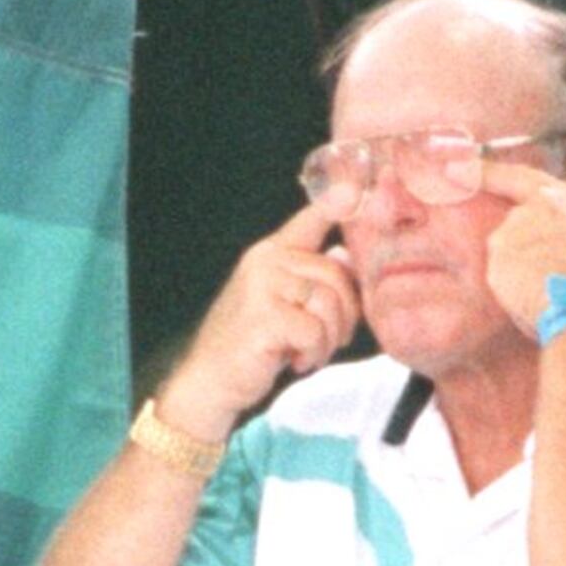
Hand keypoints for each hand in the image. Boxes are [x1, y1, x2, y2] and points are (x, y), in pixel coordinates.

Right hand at [154, 203, 360, 437]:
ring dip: (328, 339)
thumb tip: (345, 255)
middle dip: (344, 316)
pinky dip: (313, 353)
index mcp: (272, 252)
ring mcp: (261, 285)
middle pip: (335, 275)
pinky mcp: (263, 316)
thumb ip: (313, 279)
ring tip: (309, 352)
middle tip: (327, 340)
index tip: (355, 185)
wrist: (210, 380)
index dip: (336, 201)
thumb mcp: (285, 305)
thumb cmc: (253, 345)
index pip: (311, 218)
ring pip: (328, 303)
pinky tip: (295, 360)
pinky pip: (314, 330)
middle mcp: (265, 260)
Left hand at [474, 160, 565, 338]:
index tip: (457, 167)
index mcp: (563, 197)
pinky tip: (536, 302)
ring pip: (506, 258)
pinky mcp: (497, 260)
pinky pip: (500, 280)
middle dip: (526, 255)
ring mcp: (510, 233)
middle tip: (549, 280)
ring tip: (551, 294)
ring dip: (520, 276)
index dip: (487, 173)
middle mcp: (530, 209)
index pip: (517, 178)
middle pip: (513, 230)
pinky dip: (513, 293)